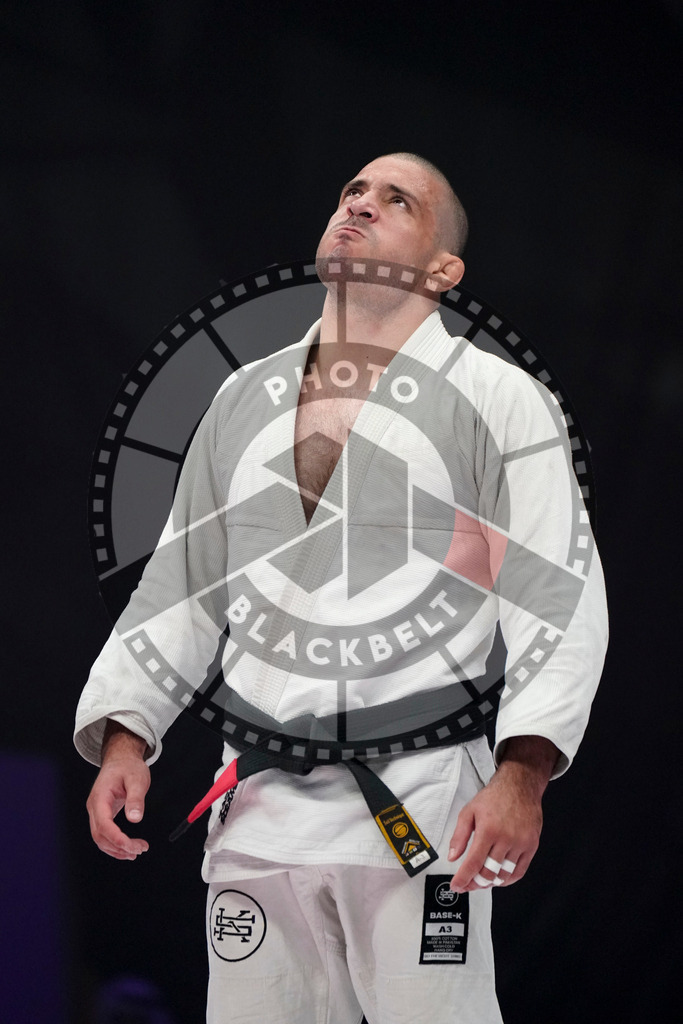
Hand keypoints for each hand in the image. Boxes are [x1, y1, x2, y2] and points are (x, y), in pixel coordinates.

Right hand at [86, 721, 150, 859]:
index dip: (117, 839)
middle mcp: (94, 807)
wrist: (121, 758)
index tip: (133, 847)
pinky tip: (128, 848)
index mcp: (100, 797)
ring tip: (136, 852)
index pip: (104, 825)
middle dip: (119, 847)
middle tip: (140, 850)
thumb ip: (136, 798)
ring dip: (117, 849)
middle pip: (100, 836)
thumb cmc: (129, 766)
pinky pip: (104, 834)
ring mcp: (96, 811)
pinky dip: (115, 844)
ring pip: (100, 838)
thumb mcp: (137, 778)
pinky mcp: (102, 814)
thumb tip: (136, 818)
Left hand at [447, 735, 557, 891]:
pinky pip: (520, 871)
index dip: (463, 879)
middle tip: (468, 884)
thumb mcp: (469, 811)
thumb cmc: (494, 797)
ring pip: (504, 875)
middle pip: (489, 873)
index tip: (457, 886)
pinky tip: (499, 878)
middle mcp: (506, 839)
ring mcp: (521, 843)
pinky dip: (508, 880)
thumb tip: (453, 856)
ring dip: (491, 882)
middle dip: (475, 883)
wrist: (519, 786)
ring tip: (482, 880)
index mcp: (488, 830)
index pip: (474, 863)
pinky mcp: (531, 845)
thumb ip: (459, 835)